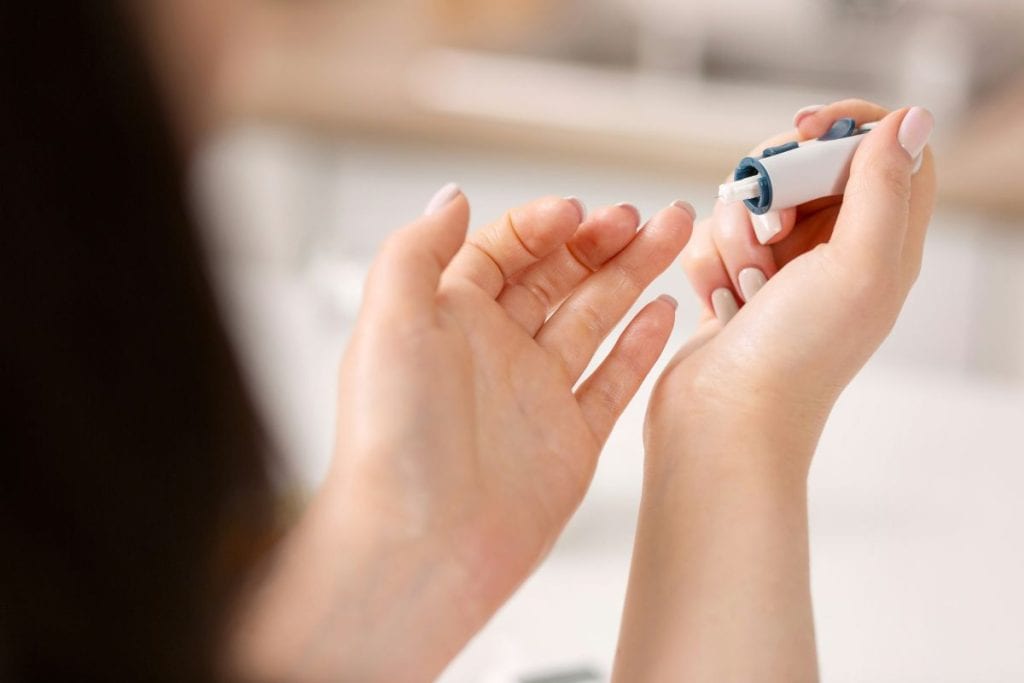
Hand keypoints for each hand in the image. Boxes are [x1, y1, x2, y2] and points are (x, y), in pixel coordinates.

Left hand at [232, 187, 692, 681]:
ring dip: (632, 275)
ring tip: (672, 237)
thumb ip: (418, 251)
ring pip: (593, 318)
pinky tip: (663, 311)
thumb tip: (451, 197)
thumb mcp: (389, 323)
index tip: (579, 213)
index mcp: (447, 318)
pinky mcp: (570, 439)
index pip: (503, 250)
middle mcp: (492, 351)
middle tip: (645, 217)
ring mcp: (535, 394)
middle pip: (557, 277)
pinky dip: (640, 345)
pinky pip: (613, 380)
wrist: (423, 547)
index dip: (542, 225)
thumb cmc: (394, 443)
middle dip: (601, 241)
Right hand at [613, 102, 935, 682]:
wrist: (723, 421)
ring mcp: (782, 272)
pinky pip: (711, 238)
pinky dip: (707, 262)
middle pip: (808, 169)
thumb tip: (912, 118)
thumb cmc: (795, 357)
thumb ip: (882, 186)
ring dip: (734, 233)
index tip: (803, 131)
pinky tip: (716, 300)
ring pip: (749, 201)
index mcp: (883, 245)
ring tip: (743, 286)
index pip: (885, 151)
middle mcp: (836, 254)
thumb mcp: (855, 265)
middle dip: (774, 186)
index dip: (846, 127)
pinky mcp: (733, 285)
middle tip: (770, 225)